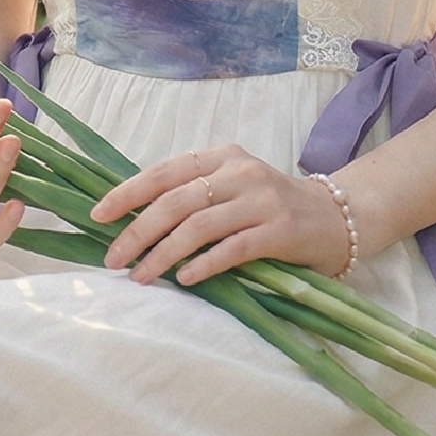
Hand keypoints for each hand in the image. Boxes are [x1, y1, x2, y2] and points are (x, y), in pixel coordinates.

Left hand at [92, 143, 353, 286]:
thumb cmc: (272, 207)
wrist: (338, 218)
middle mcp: (240, 173)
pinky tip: (183, 278)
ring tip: (139, 275)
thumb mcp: (232, 187)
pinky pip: (232, 249)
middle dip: (137, 230)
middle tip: (112, 257)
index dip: (128, 192)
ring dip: (162, 253)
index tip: (97, 215)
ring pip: (198, 226)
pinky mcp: (280, 231)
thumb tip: (133, 220)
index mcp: (222, 157)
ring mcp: (262, 200)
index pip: (164, 171)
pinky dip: (203, 264)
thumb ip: (194, 195)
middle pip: (176, 201)